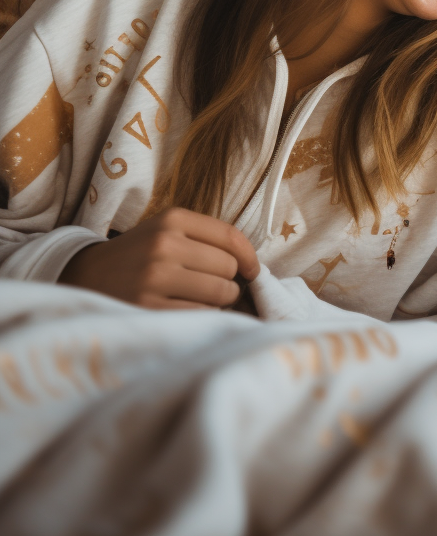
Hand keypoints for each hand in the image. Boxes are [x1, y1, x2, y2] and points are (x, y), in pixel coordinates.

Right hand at [59, 208, 258, 309]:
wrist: (85, 277)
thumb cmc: (140, 255)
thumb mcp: (167, 231)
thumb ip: (207, 239)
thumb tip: (253, 266)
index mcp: (172, 219)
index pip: (231, 236)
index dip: (249, 256)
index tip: (251, 270)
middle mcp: (163, 244)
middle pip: (228, 267)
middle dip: (228, 280)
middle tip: (210, 286)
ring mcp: (154, 277)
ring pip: (221, 292)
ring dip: (218, 301)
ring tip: (199, 299)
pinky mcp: (148, 308)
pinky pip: (201, 315)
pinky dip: (202, 316)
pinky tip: (185, 311)